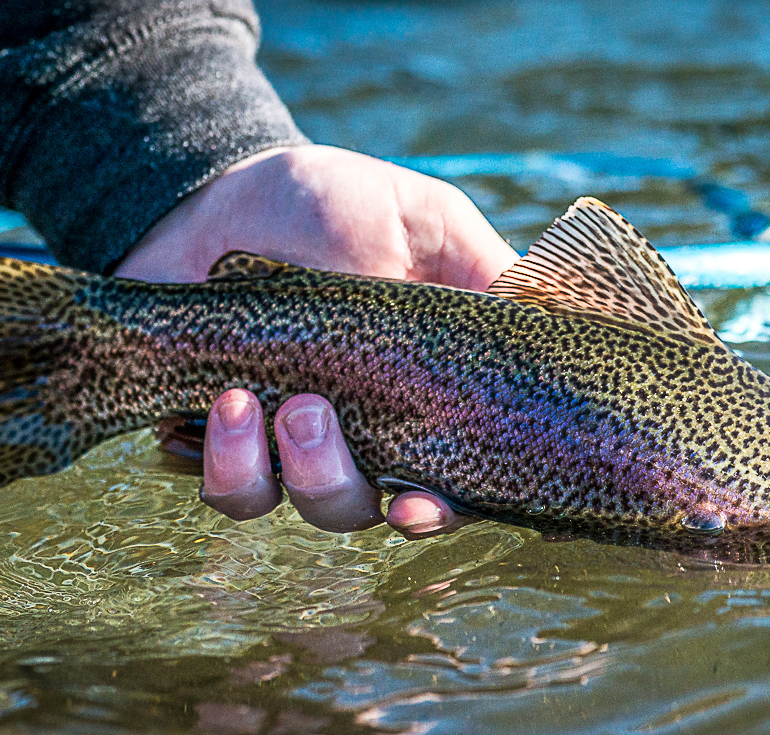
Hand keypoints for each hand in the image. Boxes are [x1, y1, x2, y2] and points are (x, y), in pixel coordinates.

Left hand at [116, 144, 516, 534]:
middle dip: (335, 479)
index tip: (412, 507)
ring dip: (281, 469)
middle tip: (308, 410)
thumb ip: (486, 273)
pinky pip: (229, 487)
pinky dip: (226, 460)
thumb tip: (550, 322)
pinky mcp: (219, 436)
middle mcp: (357, 433)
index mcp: (419, 397)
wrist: (223, 187)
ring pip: (293, 504)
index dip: (438, 512)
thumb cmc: (338, 203)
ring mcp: (283, 440)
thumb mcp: (429, 222)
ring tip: (246, 400)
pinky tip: (222, 403)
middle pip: (360, 509)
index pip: (444, 484)